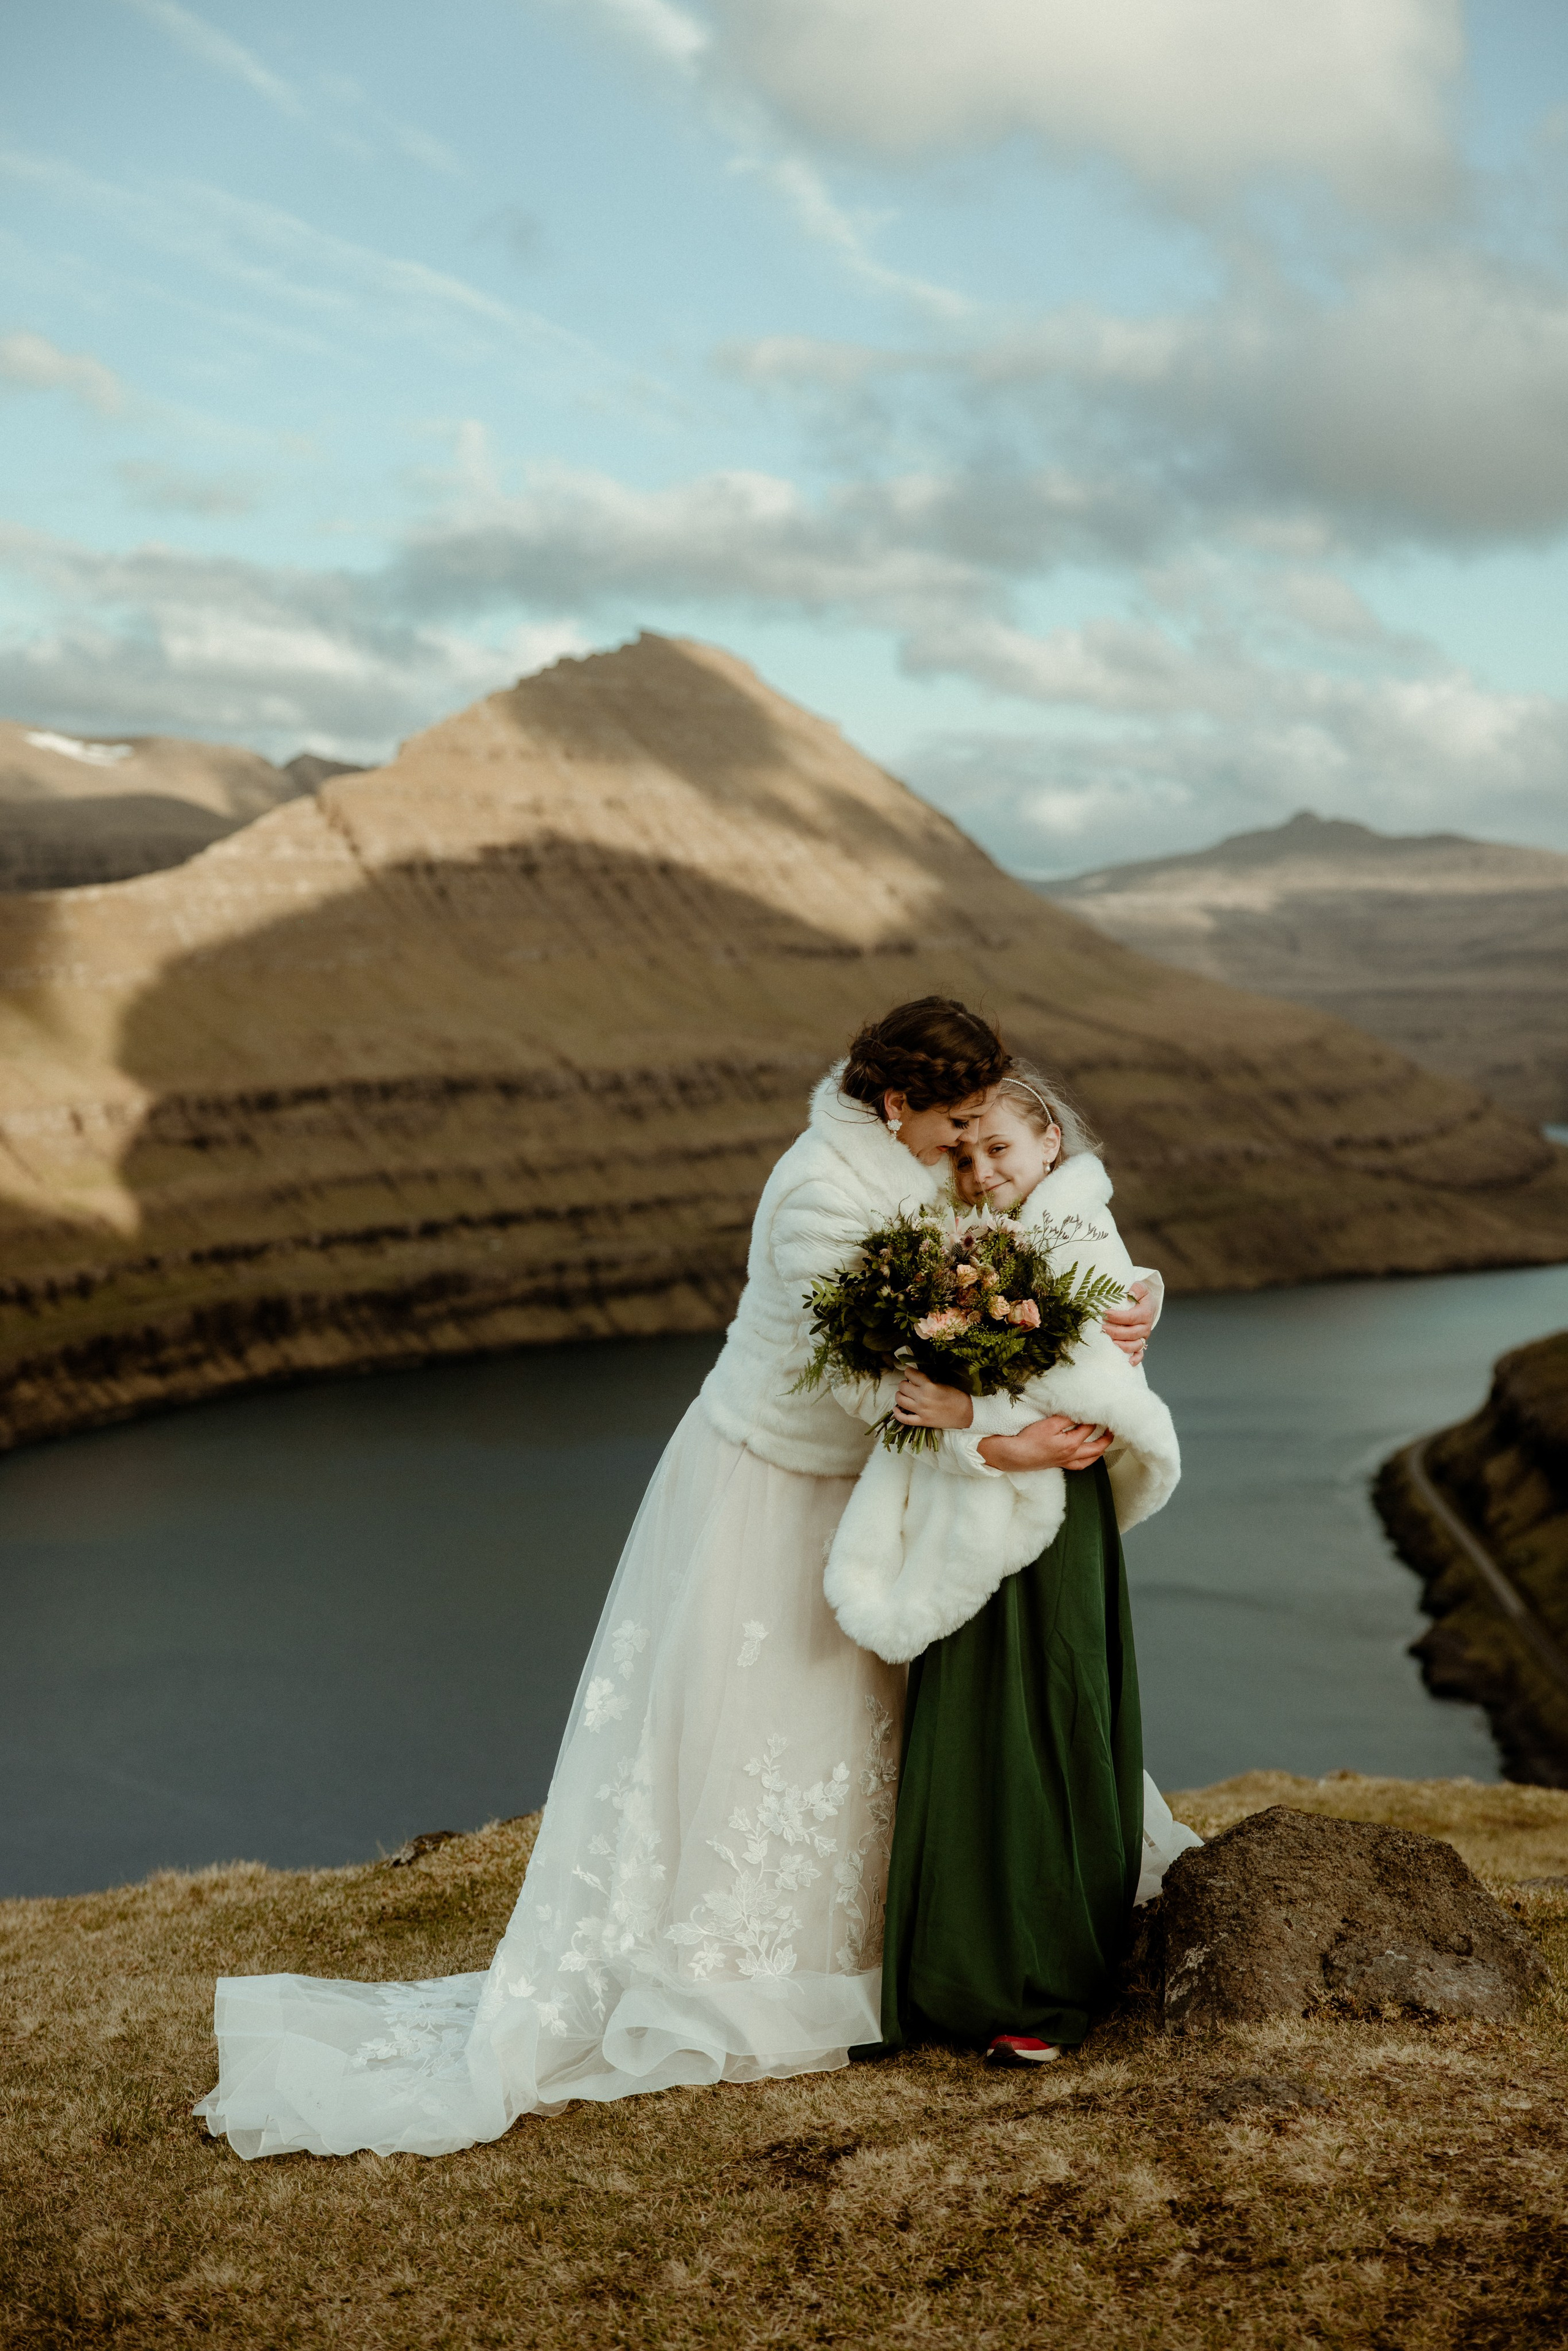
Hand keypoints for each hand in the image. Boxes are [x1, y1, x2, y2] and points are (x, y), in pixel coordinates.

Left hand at [892, 1370, 973, 1429]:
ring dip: (900, 1395)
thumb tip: (914, 1378)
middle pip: (903, 1386)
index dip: (909, 1372)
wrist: (966, 1413)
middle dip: (904, 1384)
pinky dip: (897, 1414)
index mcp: (929, 1386)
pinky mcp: (922, 1422)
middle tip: (909, 1385)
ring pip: (900, 1400)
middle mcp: (922, 1398)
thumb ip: (927, 1381)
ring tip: (904, 1395)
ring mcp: (921, 1411)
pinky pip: (904, 1419)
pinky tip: (896, 1409)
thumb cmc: (956, 1396)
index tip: (910, 1373)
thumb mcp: (942, 1383)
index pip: (910, 1374)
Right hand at [979, 1415, 1112, 1471]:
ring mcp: (1066, 1461)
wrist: (1014, 1455)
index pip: (1089, 1429)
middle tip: (1111, 1428)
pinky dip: (1087, 1460)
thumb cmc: (1029, 1440)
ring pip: (1090, 1459)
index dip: (1095, 1418)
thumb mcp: (1049, 1424)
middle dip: (1106, 1437)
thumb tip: (1080, 1413)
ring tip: (1104, 1442)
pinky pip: (1079, 1465)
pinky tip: (1087, 1456)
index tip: (1099, 1410)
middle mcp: (1072, 1455)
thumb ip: (1066, 1418)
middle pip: (1096, 1448)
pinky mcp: (1059, 1464)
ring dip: (1099, 1451)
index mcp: (1071, 1444)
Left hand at [1103, 1280, 1152, 1365]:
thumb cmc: (1140, 1296)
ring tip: (1110, 1342)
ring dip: (1122, 1345)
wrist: (1148, 1305)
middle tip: (1102, 1327)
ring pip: (1135, 1345)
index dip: (1117, 1317)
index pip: (1131, 1317)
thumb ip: (1137, 1288)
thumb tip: (1130, 1294)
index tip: (1105, 1313)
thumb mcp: (1141, 1287)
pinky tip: (1128, 1362)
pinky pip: (1140, 1354)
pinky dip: (1135, 1359)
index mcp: (1145, 1313)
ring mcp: (1143, 1337)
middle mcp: (1145, 1327)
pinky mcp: (1140, 1344)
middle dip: (1115, 1331)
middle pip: (1131, 1333)